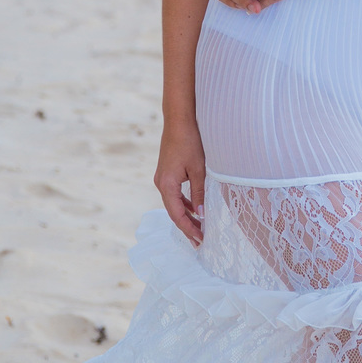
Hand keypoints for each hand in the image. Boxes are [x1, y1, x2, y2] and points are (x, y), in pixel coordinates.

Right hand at [155, 120, 205, 245]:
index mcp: (166, 185)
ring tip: (199, 229)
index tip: (200, 240)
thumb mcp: (199, 170)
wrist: (178, 121)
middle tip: (200, 241)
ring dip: (185, 216)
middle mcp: (160, 184)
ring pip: (173, 204)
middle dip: (187, 227)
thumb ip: (199, 194)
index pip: (177, 214)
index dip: (189, 229)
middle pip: (173, 212)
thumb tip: (201, 215)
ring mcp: (162, 179)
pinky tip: (194, 209)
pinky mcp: (166, 174)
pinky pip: (174, 194)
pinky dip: (183, 203)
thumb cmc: (189, 143)